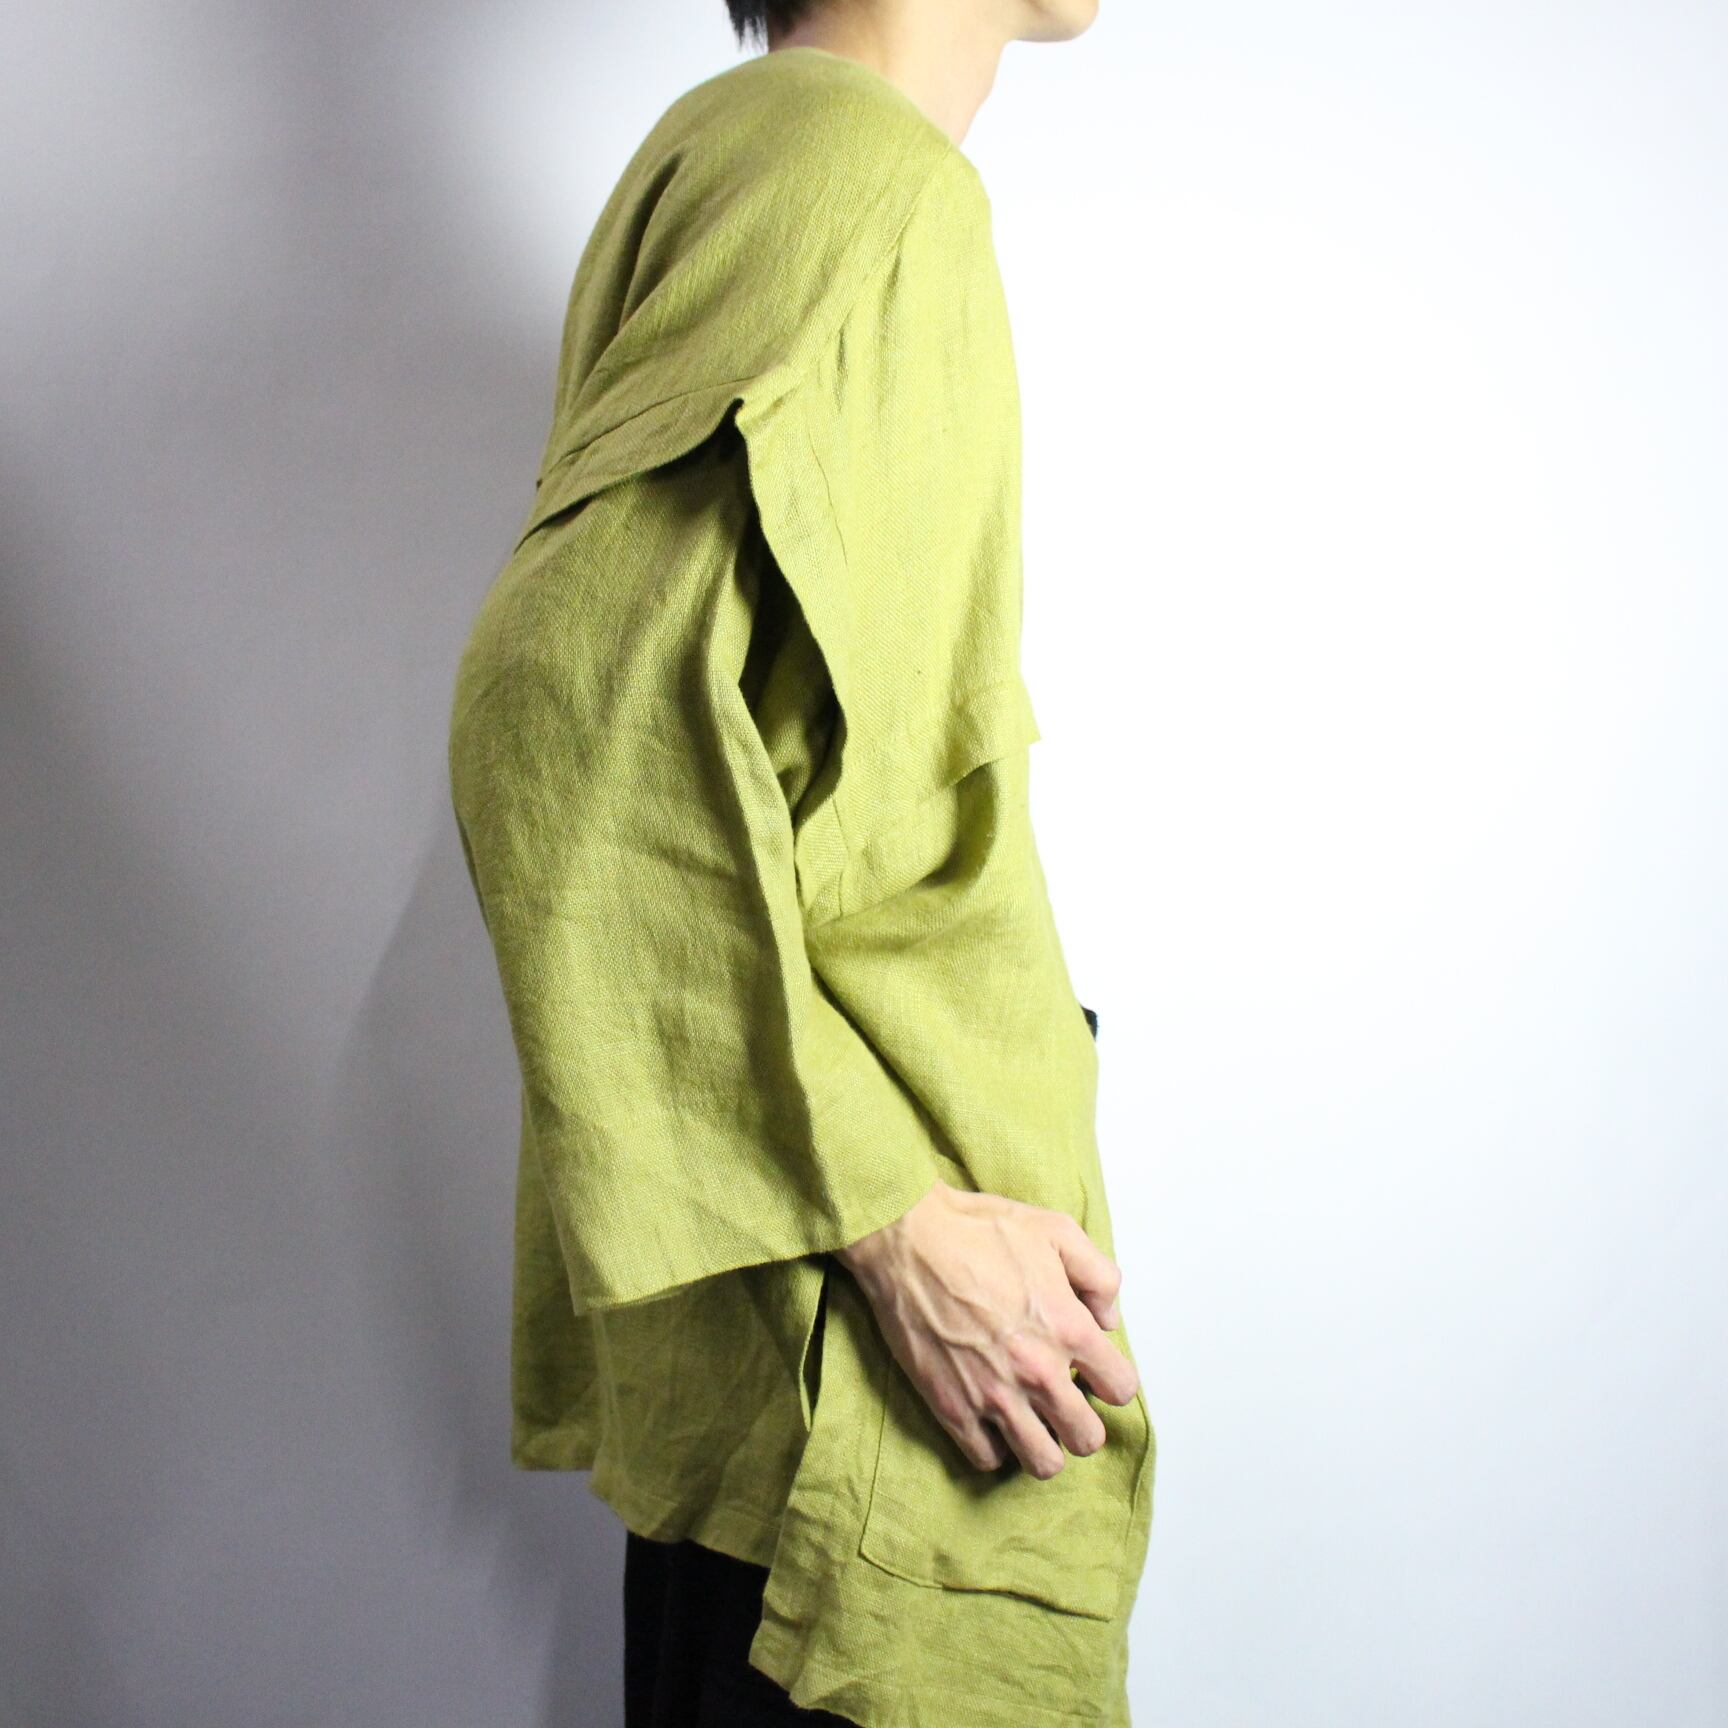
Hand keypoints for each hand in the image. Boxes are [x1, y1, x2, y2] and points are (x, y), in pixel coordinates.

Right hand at [834, 1180, 1138, 1477]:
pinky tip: (990, 1417)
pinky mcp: (952, 1407)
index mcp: (1069, 1328)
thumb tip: (1108, 1320)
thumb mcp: (1055, 1230)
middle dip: (1082, 1421)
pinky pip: (988, 1459)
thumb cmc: (978, 1230)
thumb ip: (1099, 1276)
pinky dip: (994, 1445)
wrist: (906, 1238)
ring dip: (1043, 1444)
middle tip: (1062, 1400)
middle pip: (1087, 1439)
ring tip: (1030, 1418)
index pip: (1121, 1389)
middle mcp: (1038, 1371)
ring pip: (1043, 1463)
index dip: (1111, 1380)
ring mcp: (994, 1395)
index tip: (1092, 1372)